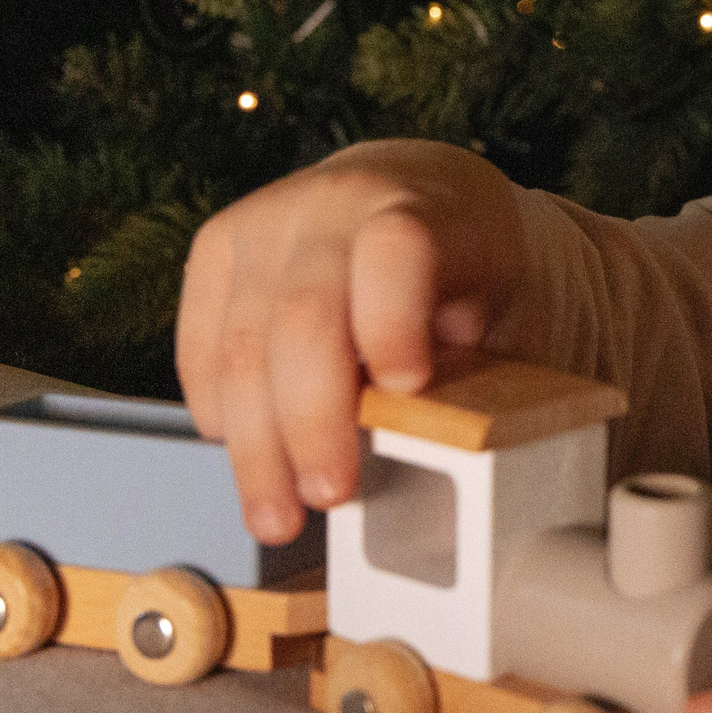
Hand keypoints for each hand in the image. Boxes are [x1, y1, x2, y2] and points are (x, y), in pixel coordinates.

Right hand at [174, 138, 522, 542]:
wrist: (430, 197)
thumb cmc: (477, 272)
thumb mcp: (509, 313)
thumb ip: (477, 374)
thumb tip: (434, 458)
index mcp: (429, 207)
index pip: (397, 251)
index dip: (392, 323)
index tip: (406, 388)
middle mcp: (337, 203)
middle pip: (303, 316)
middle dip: (312, 420)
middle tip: (330, 495)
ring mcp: (268, 218)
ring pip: (241, 342)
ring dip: (255, 445)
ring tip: (277, 514)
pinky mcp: (219, 245)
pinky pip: (202, 344)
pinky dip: (221, 412)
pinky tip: (249, 457)